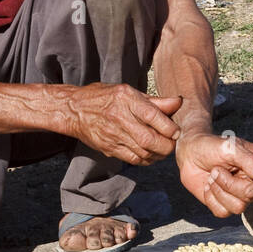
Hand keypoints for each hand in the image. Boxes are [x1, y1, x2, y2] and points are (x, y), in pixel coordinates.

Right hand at [63, 84, 181, 164]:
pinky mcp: (108, 148)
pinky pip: (132, 159)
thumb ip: (155, 101)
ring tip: (163, 149)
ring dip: (158, 154)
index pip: (153, 116)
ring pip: (143, 152)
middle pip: (149, 139)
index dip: (169, 127)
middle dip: (166, 145)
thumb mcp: (130, 92)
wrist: (74, 110)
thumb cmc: (104, 97)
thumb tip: (178, 102)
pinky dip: (146, 160)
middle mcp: (120, 117)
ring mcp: (113, 135)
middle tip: (172, 143)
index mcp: (127, 99)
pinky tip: (151, 155)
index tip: (177, 131)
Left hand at [176, 131, 252, 217]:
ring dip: (219, 191)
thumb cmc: (210, 146)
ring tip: (212, 176)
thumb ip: (249, 160)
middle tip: (216, 170)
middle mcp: (251, 182)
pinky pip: (222, 212)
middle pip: (250, 198)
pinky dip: (211, 199)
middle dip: (229, 185)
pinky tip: (208, 185)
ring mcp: (238, 195)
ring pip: (237, 208)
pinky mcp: (224, 204)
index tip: (235, 173)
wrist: (189, 153)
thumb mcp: (229, 148)